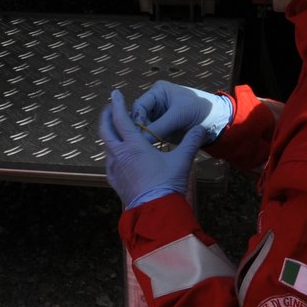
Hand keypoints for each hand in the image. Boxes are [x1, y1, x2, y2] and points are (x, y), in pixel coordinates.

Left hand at [98, 89, 209, 209]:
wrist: (156, 213)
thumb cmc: (168, 184)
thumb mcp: (182, 160)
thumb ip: (191, 142)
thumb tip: (201, 129)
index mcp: (133, 145)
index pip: (121, 118)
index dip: (117, 104)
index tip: (115, 93)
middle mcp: (120, 154)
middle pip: (105, 130)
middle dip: (106, 117)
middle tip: (109, 108)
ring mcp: (115, 169)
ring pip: (106, 147)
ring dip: (109, 136)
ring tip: (116, 132)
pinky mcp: (115, 182)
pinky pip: (109, 163)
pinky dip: (111, 154)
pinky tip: (116, 157)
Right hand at [131, 81, 232, 143]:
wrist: (217, 120)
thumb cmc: (199, 110)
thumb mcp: (179, 116)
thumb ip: (159, 127)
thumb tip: (141, 140)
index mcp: (157, 92)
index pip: (139, 106)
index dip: (137, 119)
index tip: (137, 134)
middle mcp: (155, 103)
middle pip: (139, 117)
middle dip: (140, 130)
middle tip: (139, 144)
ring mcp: (159, 116)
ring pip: (144, 128)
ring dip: (144, 137)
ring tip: (145, 148)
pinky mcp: (163, 128)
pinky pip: (151, 135)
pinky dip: (151, 142)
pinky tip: (150, 149)